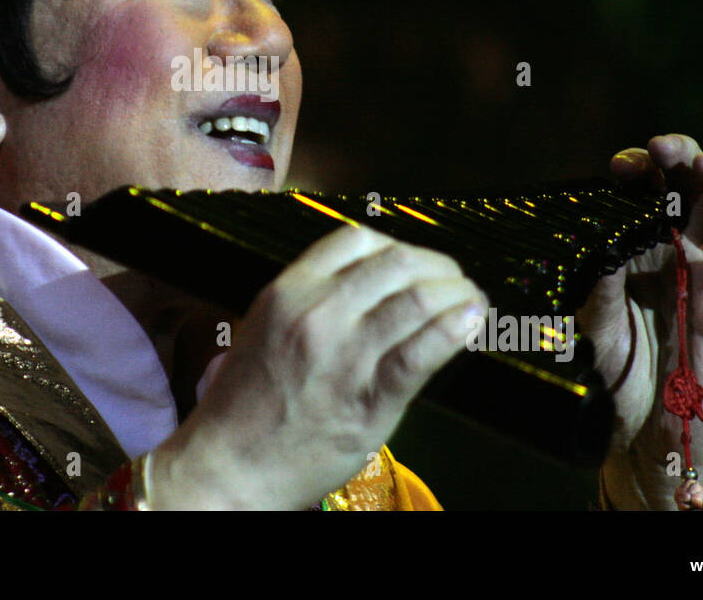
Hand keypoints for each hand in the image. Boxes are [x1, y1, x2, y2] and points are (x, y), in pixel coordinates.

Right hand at [149, 224, 485, 508]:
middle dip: (438, 266)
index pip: (357, 240)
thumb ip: (312, 299)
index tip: (414, 262)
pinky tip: (473, 322)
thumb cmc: (246, 400)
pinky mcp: (368, 399)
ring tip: (473, 301)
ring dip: (457, 293)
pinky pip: (422, 353)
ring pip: (418, 299)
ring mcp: (344, 355)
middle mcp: (317, 312)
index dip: (396, 244)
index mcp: (288, 290)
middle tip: (454, 281)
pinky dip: (455, 330)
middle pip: (397, 262)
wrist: (229, 463)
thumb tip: (372, 283)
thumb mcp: (266, 326)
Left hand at [576, 134, 702, 508]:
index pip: (651, 189)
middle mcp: (682, 252)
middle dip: (685, 158)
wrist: (640, 426)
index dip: (642, 169)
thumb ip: (601, 289)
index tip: (622, 166)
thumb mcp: (595, 325)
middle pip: (696, 188)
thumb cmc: (614, 369)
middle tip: (665, 147)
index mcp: (644, 245)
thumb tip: (603, 249)